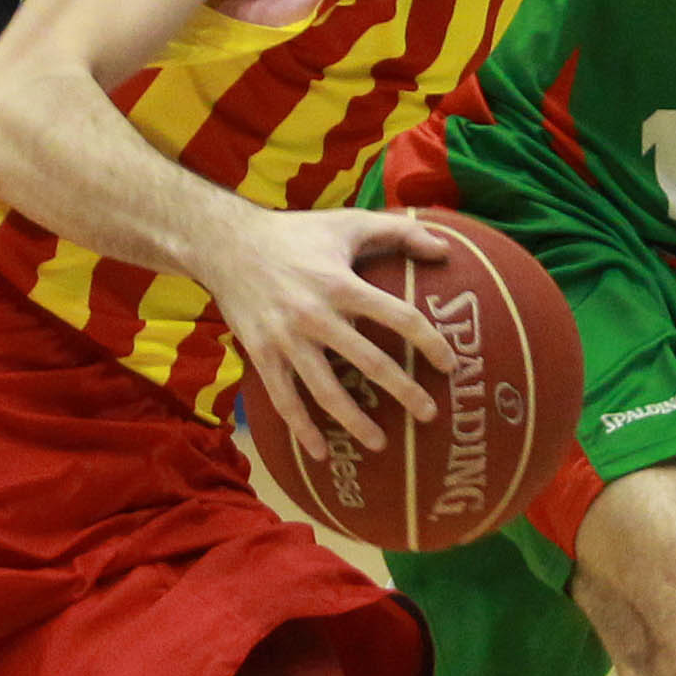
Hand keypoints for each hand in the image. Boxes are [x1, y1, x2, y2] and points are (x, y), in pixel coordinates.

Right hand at [208, 209, 453, 461]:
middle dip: (404, 392)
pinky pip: (284, 401)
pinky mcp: (262, 355)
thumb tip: (446, 251)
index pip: (398, 317)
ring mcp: (287, 339)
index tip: (449, 364)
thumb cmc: (295, 233)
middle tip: (430, 415)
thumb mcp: (348, 222)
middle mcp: (316, 315)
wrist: (225, 244)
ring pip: (327, 391)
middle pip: (370, 362)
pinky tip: (321, 454)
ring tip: (382, 445)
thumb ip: (400, 231)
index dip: (429, 342)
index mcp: (342, 283)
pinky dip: (302, 430)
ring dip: (356, 422)